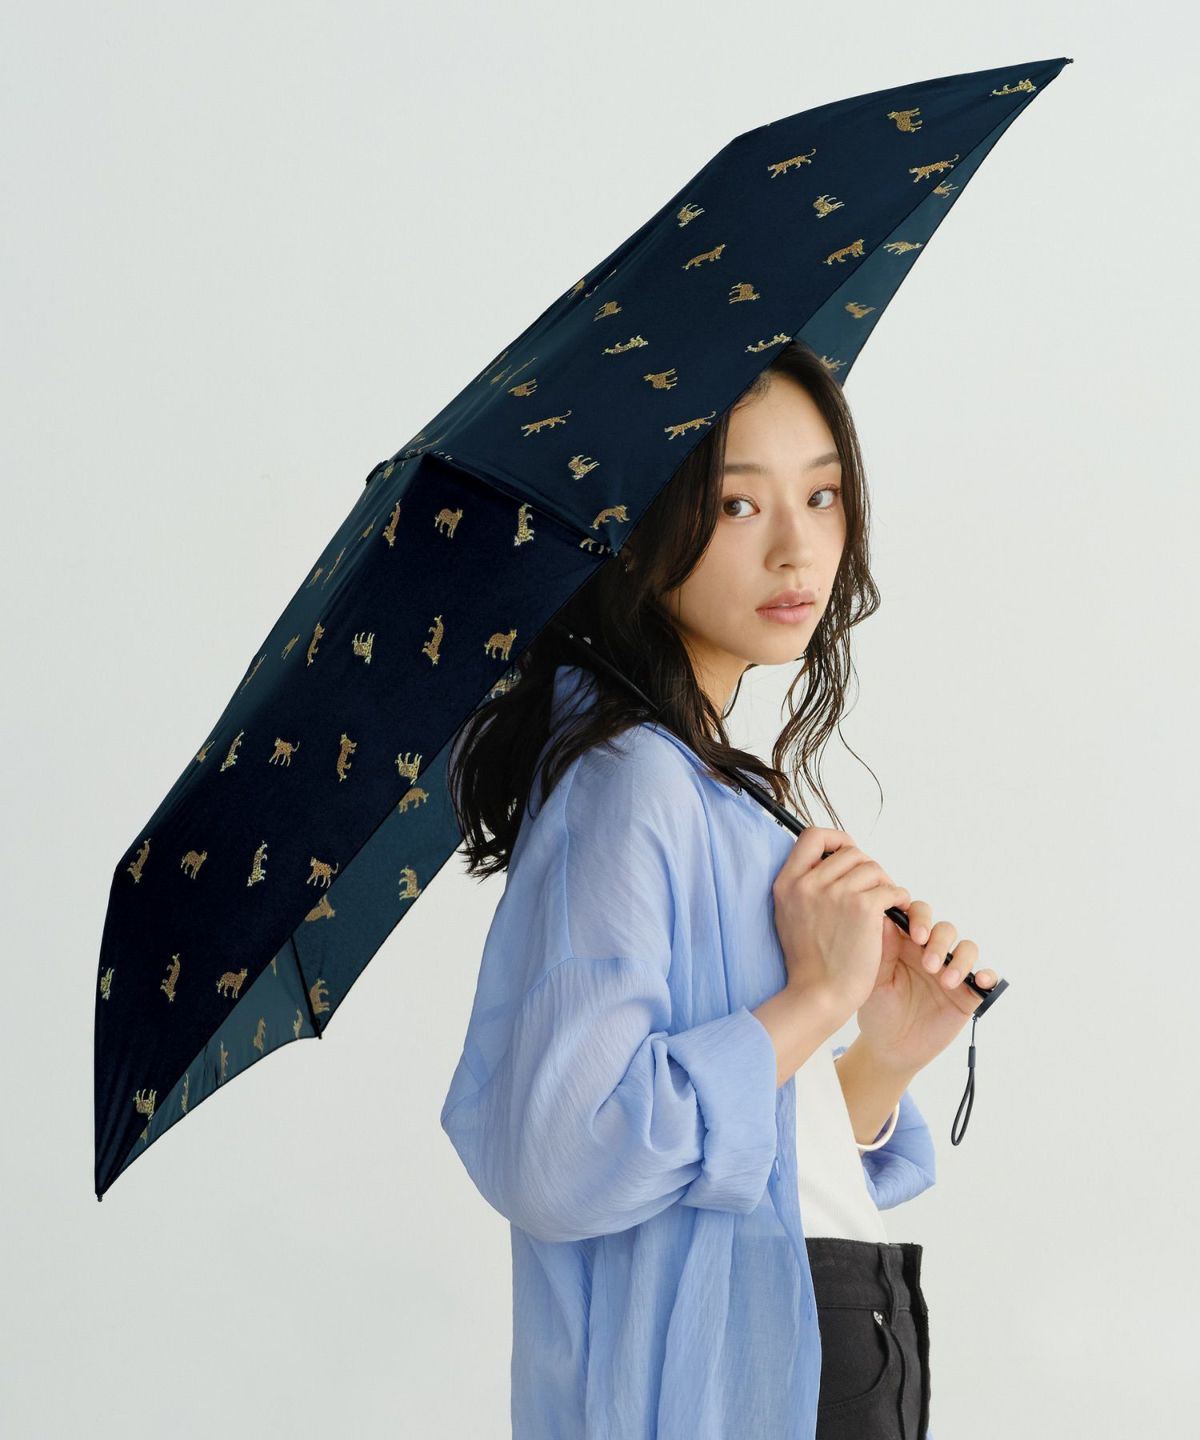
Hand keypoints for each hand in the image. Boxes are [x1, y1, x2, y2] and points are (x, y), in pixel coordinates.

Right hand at [772, 827, 910, 1025]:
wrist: (818, 995)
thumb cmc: (809, 963)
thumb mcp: (790, 916)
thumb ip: (804, 887)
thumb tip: (831, 862)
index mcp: (786, 883)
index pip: (812, 836)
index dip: (835, 840)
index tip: (847, 855)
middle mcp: (807, 883)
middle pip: (850, 852)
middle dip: (867, 868)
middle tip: (874, 890)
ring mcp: (834, 893)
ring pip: (873, 868)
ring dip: (885, 884)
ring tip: (885, 904)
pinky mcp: (862, 908)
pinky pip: (891, 889)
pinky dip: (899, 899)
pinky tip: (896, 913)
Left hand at [854, 899, 999, 1074]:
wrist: (890, 1047)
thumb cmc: (878, 1009)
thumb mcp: (875, 980)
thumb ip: (882, 950)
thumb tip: (884, 918)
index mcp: (906, 942)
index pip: (918, 915)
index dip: (920, 918)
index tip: (916, 935)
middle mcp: (931, 952)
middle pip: (945, 929)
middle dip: (939, 942)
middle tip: (928, 965)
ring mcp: (951, 971)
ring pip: (967, 948)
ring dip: (961, 960)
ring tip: (947, 981)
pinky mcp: (967, 993)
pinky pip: (985, 977)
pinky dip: (988, 975)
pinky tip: (980, 981)